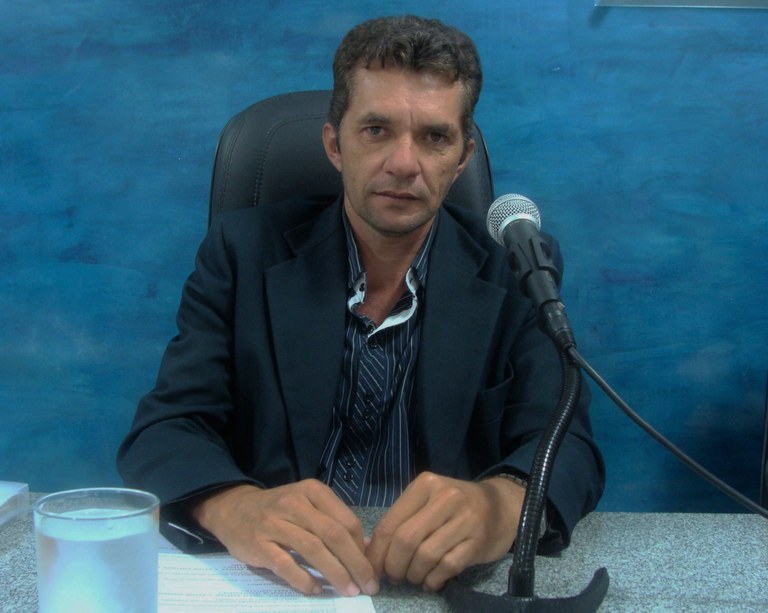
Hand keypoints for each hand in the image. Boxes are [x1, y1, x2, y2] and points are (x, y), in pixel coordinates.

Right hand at [192, 481, 378, 596]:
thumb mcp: (308, 506)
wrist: (234, 509)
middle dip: (355, 563)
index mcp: (312, 492)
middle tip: (368, 586)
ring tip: (349, 591)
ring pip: (312, 548)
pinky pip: (285, 564)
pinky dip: (303, 579)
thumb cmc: (279, 510)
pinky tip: (316, 590)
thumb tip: (367, 547)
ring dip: (335, 573)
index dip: (362, 548)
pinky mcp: (258, 543)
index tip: (371, 569)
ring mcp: (275, 523)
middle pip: (333, 534)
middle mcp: (295, 503)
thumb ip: (335, 522)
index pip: (346, 520)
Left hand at [365, 472, 524, 590]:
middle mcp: (445, 498)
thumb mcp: (428, 500)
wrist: (501, 506)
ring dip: (413, 575)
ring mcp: (464, 519)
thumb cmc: (456, 505)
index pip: (391, 523)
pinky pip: (446, 567)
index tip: (372, 569)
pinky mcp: (478, 541)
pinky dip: (433, 580)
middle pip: (405, 540)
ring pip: (425, 556)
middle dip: (393, 566)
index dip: (377, 552)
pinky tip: (431, 580)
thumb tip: (369, 548)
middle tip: (394, 577)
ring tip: (413, 577)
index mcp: (425, 485)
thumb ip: (402, 519)